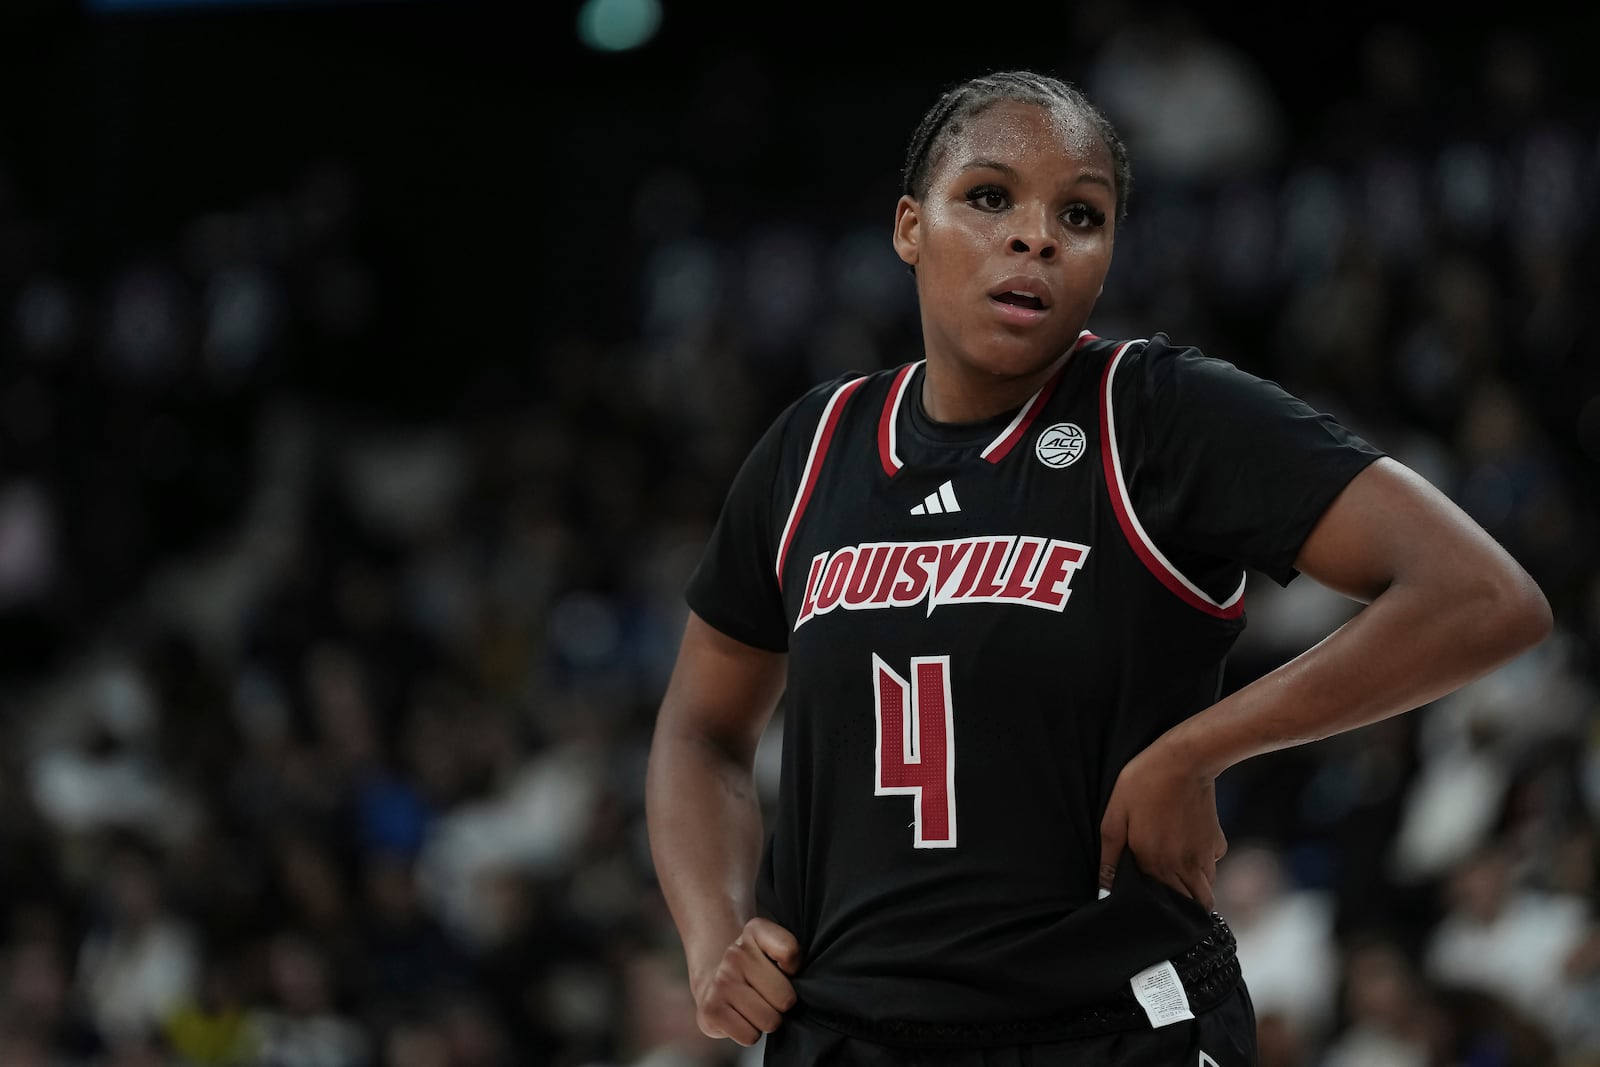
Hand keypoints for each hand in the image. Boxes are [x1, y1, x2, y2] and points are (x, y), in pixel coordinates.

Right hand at [691, 917, 801, 1045]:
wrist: (713, 978)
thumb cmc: (756, 968)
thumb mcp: (775, 947)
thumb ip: (791, 954)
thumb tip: (793, 982)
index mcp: (755, 931)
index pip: (790, 951)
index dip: (795, 968)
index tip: (784, 968)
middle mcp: (735, 953)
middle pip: (785, 998)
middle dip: (782, 1004)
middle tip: (769, 996)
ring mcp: (720, 981)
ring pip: (769, 1021)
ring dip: (766, 1020)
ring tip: (754, 1007)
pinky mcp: (710, 1009)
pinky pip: (750, 1037)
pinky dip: (749, 1033)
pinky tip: (741, 1017)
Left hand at [1098, 738, 1227, 910]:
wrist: (1185, 759)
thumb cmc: (1144, 783)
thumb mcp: (1114, 815)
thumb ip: (1109, 854)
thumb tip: (1103, 886)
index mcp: (1156, 864)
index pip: (1166, 906)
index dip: (1160, 909)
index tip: (1152, 904)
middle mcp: (1185, 866)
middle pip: (1195, 904)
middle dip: (1183, 906)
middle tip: (1167, 893)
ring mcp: (1205, 855)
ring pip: (1206, 887)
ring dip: (1194, 886)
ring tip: (1176, 870)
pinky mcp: (1218, 840)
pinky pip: (1213, 863)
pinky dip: (1204, 863)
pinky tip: (1189, 846)